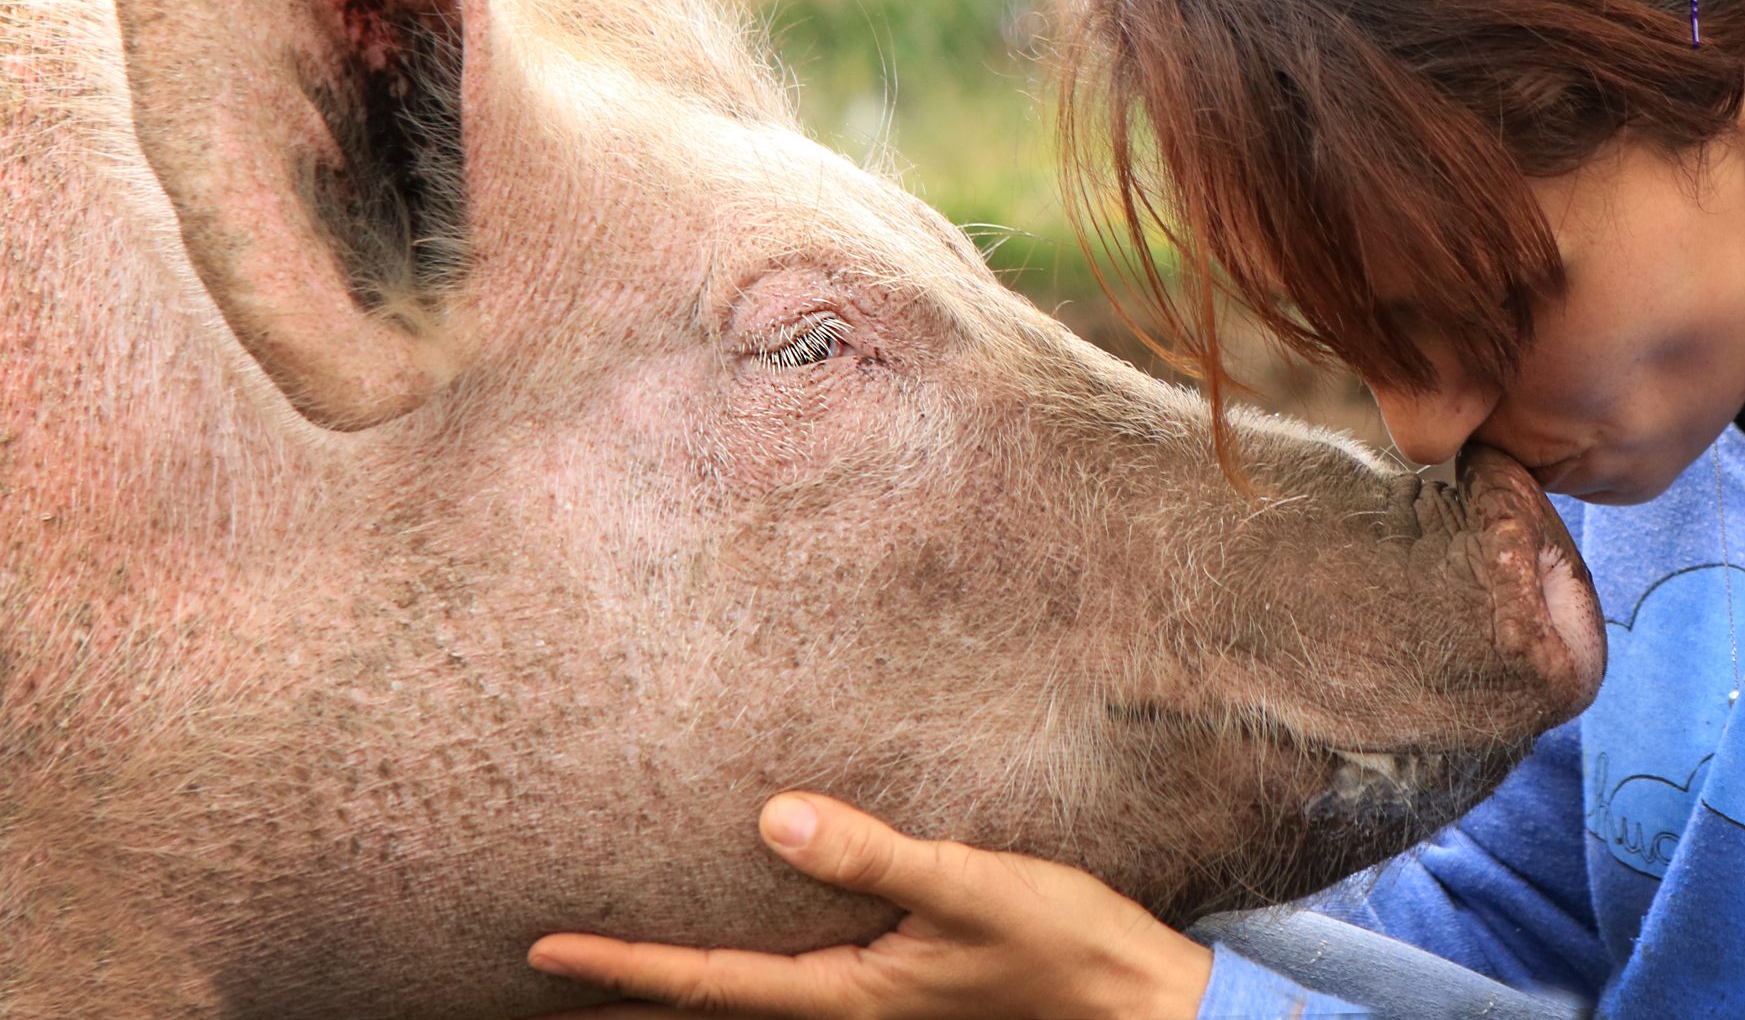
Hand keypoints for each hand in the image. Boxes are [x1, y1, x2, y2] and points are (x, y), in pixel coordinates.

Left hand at [527, 792, 1212, 1019]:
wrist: (1133, 1003)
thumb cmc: (1059, 946)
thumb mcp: (970, 887)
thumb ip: (873, 857)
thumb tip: (772, 819)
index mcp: (847, 994)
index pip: (705, 985)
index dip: (619, 969)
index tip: (539, 952)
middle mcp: (844, 1010)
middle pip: (705, 1011)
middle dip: (620, 1003)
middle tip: (536, 989)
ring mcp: (869, 1006)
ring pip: (742, 1005)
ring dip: (669, 994)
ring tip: (603, 978)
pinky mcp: (896, 988)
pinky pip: (786, 987)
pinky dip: (732, 978)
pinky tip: (730, 949)